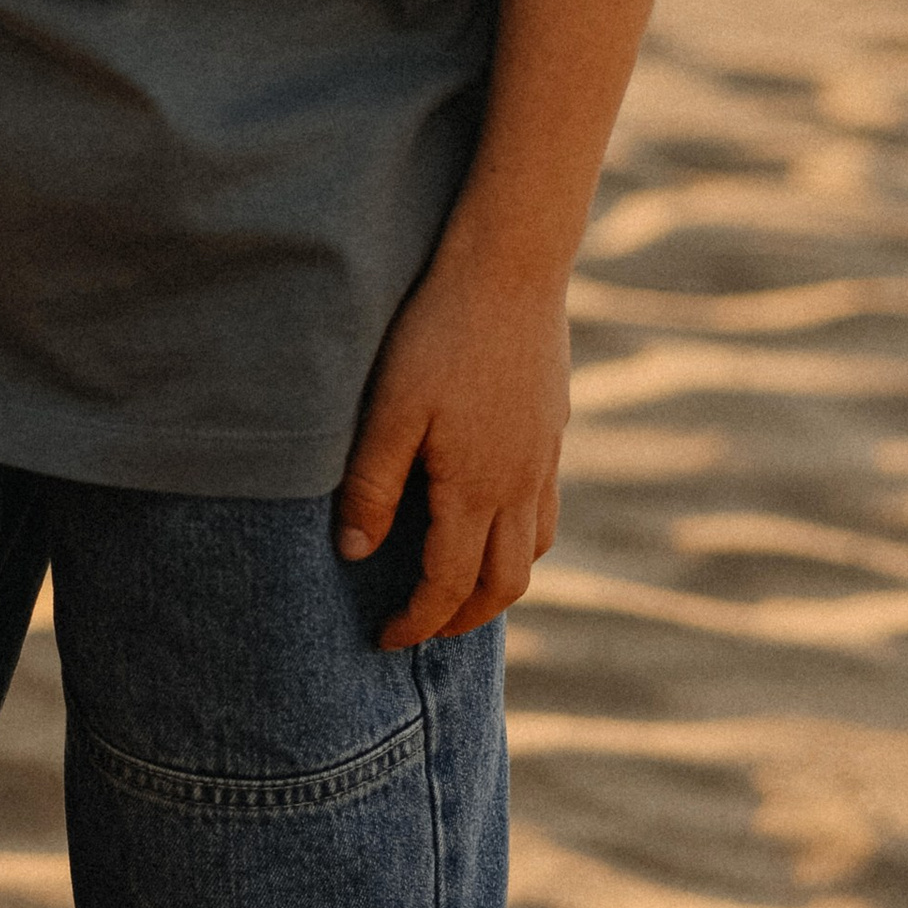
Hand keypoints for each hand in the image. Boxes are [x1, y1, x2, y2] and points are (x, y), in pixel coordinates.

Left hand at [335, 247, 568, 649]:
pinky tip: (488, 519)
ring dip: (497, 584)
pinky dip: (518, 539)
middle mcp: (521, 485)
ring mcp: (544, 459)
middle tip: (421, 630)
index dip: (417, 621)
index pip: (448, 584)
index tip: (385, 640)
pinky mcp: (552, 430)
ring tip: (457, 587)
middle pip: (504, 584)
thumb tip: (355, 554)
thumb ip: (371, 485)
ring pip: (533, 549)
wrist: (511, 267)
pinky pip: (545, 510)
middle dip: (462, 619)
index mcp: (477, 489)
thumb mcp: (388, 410)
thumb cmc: (438, 334)